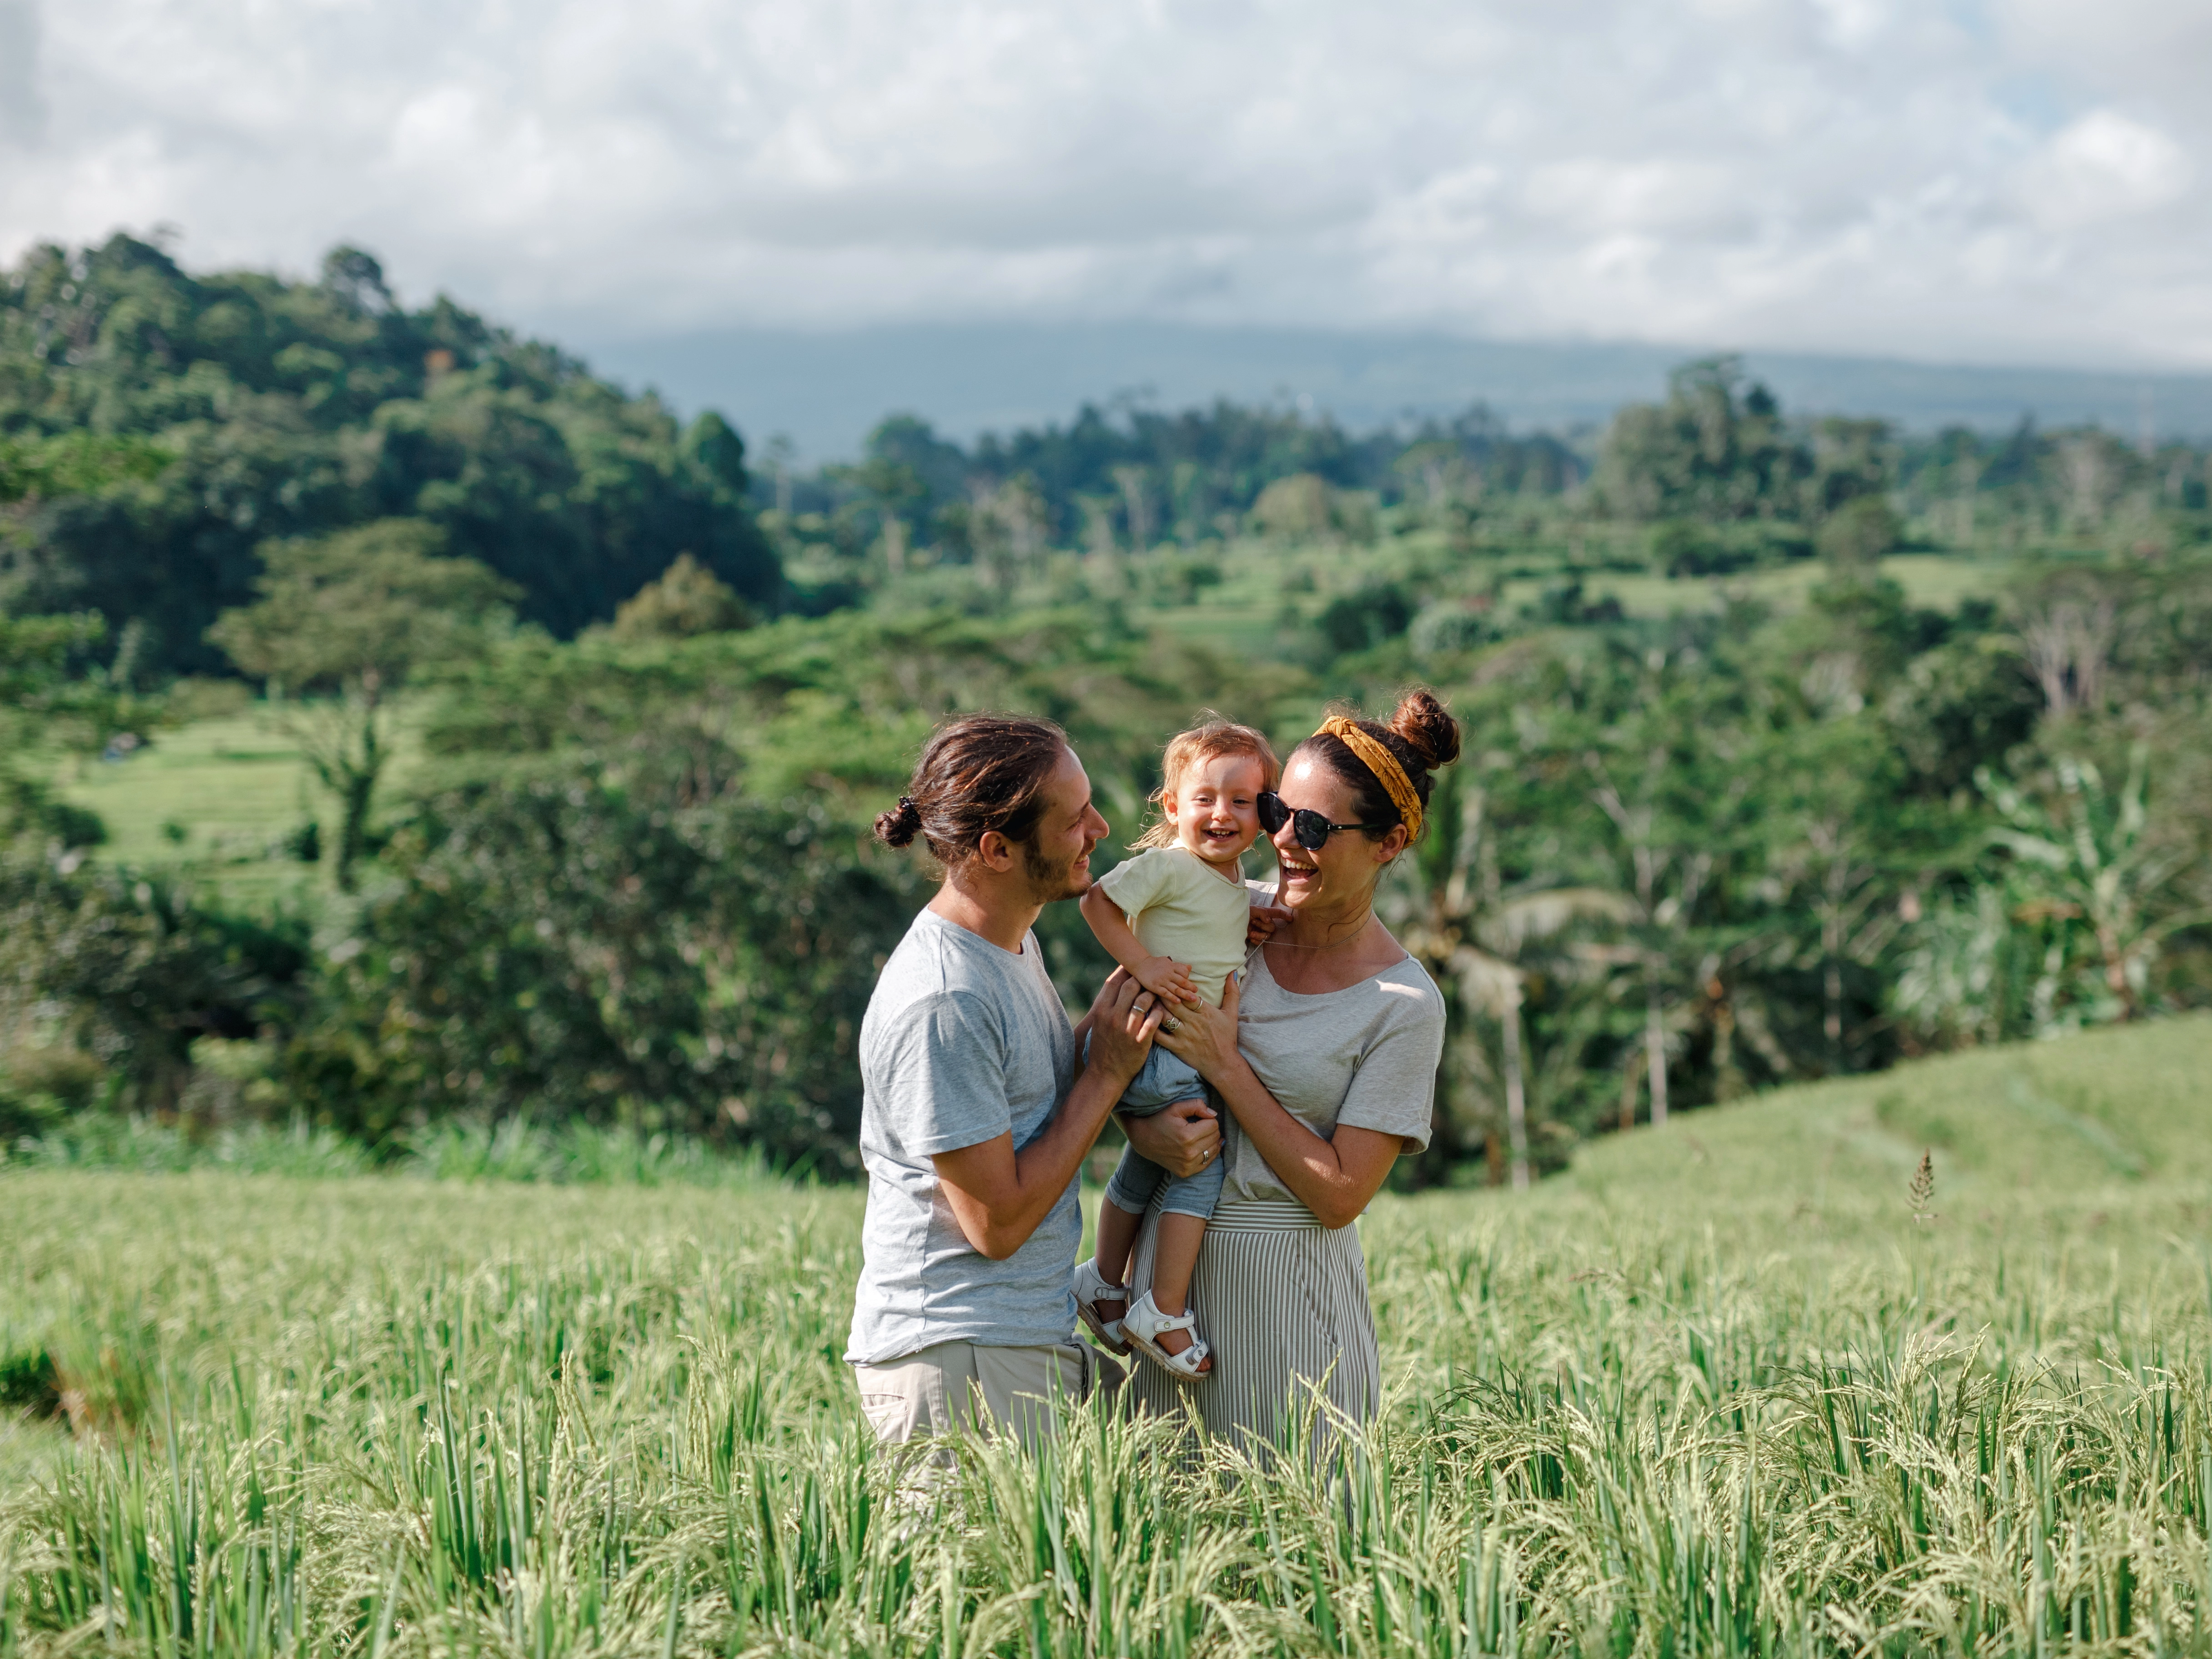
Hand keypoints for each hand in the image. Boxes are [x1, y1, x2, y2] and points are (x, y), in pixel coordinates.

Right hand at [1085, 967, 1163, 1087]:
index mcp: (1101, 1011)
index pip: (1113, 982)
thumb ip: (1107, 1005)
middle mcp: (1112, 1017)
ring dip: (1153, 993)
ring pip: (1144, 999)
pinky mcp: (1140, 1041)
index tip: (1133, 966)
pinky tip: (1162, 1010)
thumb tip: (1117, 985)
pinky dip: (1160, 1011)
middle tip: (1151, 977)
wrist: (1105, 1074)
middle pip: (1130, 986)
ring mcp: (1127, 1029)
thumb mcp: (1099, 1024)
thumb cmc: (1103, 1046)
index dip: (1124, 971)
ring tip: (1159, 993)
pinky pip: (1154, 1019)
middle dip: (1142, 979)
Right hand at [1120, 1096, 1221, 1178]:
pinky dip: (1207, 1154)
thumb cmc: (1159, 1120)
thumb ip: (1197, 1106)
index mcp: (1187, 1136)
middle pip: (1215, 1137)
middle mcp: (1189, 1153)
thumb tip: (1214, 1114)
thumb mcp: (1176, 1107)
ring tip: (1200, 1136)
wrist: (1143, 1139)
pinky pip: (1207, 1163)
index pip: (1214, 1125)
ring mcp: (1187, 1165)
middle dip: (1210, 1129)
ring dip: (1211, 1142)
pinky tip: (1201, 1147)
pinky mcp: (1186, 1172)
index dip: (1208, 1119)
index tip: (1198, 1118)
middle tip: (1198, 1126)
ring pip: (1214, 1150)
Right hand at [1134, 954, 1200, 1007]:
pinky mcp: (1155, 987)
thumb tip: (1190, 967)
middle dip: (1190, 987)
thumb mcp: (1167, 962)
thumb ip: (1178, 966)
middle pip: (1182, 981)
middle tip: (1197, 993)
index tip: (1192, 985)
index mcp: (1171, 966)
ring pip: (1175, 988)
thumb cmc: (1155, 963)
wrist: (1140, 964)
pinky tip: (1178, 1001)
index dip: (1188, 978)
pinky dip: (1172, 997)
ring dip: (1185, 994)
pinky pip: (1165, 993)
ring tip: (1193, 999)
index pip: (1184, 972)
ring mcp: (1161, 981)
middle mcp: (1167, 973)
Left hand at [1154, 971, 1241, 1083]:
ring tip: (1144, 999)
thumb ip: (1232, 992)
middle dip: (1161, 993)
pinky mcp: (1176, 1047)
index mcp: (1205, 1012)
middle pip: (1172, 1003)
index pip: (1187, 995)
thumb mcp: (1232, 1014)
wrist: (1223, 1064)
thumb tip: (1233, 973)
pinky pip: (1159, 1036)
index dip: (1176, 986)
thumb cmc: (1227, 1038)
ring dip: (1154, 1007)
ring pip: (1164, 1017)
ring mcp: (1184, 1035)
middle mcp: (1193, 1022)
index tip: (1167, 979)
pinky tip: (1144, 1019)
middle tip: (1150, 985)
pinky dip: (1150, 1026)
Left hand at [1245, 901, 1293, 945]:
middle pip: (1272, 927)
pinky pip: (1262, 942)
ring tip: (1251, 932)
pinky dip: (1256, 940)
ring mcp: (1261, 930)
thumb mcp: (1252, 910)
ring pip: (1268, 935)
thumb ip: (1262, 913)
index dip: (1284, 915)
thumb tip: (1268, 920)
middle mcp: (1264, 922)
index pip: (1277, 913)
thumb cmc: (1242, 913)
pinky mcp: (1256, 937)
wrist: (1231, 923)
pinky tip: (1250, 937)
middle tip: (1253, 922)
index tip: (1291, 919)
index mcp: (1265, 913)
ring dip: (1260, 934)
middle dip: (1263, 926)